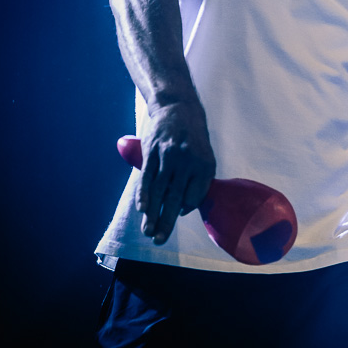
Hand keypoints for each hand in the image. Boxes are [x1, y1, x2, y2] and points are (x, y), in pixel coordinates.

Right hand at [136, 100, 215, 244]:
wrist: (177, 108)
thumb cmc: (193, 137)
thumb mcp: (205, 155)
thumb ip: (198, 180)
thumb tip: (185, 207)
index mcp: (205, 164)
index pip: (196, 195)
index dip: (186, 207)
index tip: (176, 215)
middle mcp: (188, 162)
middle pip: (176, 197)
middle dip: (167, 221)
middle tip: (160, 240)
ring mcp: (169, 156)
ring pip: (159, 190)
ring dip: (152, 214)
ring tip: (148, 231)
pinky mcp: (152, 152)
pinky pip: (147, 177)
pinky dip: (143, 195)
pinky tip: (142, 209)